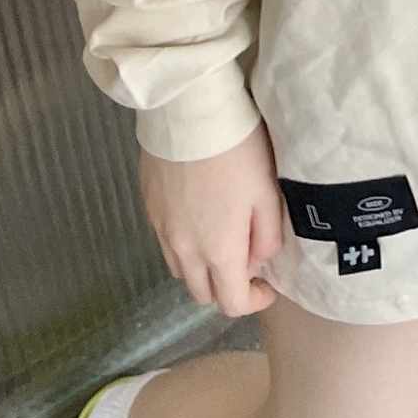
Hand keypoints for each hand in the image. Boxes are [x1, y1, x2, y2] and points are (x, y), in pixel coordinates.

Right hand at [139, 120, 284, 316]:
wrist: (189, 113)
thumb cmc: (237, 150)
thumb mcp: (267, 191)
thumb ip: (267, 237)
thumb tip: (257, 262)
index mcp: (219, 251)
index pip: (232, 304)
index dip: (254, 301)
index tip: (267, 285)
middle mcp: (185, 251)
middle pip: (202, 293)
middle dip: (226, 286)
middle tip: (245, 259)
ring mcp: (162, 231)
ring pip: (181, 271)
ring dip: (202, 267)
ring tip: (220, 236)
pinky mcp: (149, 209)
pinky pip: (166, 243)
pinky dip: (184, 244)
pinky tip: (198, 213)